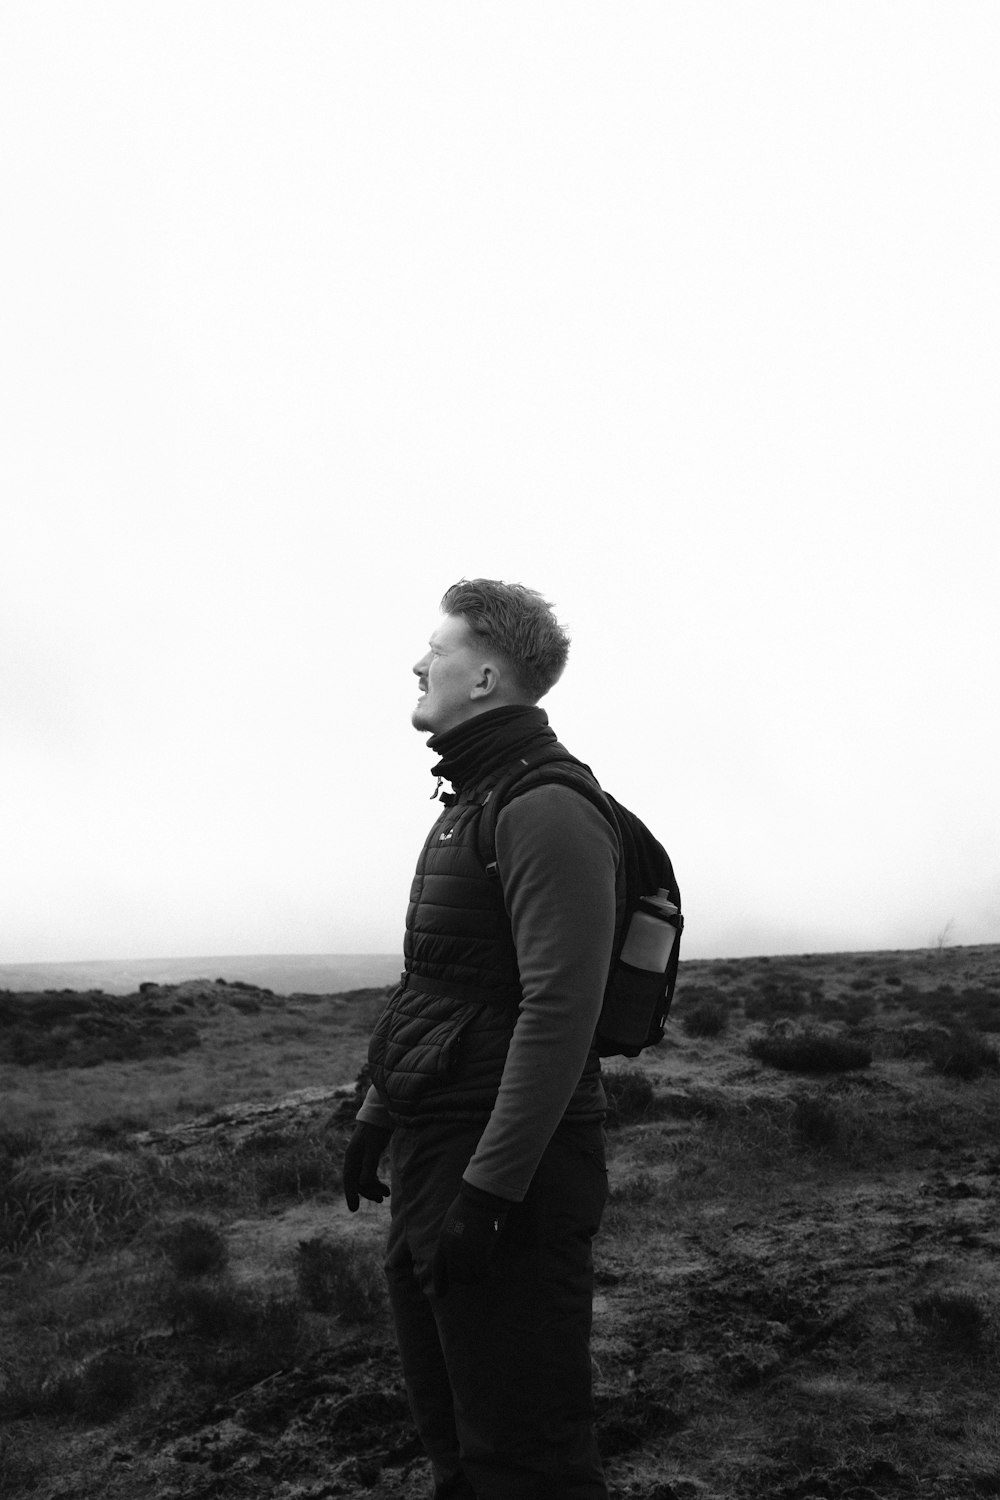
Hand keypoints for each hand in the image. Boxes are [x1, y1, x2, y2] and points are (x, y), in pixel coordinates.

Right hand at [342, 1122, 392, 1210]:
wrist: (381, 1114)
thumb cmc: (376, 1129)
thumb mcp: (373, 1147)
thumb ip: (368, 1164)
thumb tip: (362, 1184)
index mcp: (352, 1156)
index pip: (349, 1178)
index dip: (351, 1194)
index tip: (353, 1209)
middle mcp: (354, 1158)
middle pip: (357, 1181)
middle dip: (368, 1192)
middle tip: (381, 1200)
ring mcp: (361, 1157)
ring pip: (364, 1179)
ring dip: (374, 1188)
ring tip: (387, 1194)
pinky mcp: (369, 1156)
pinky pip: (370, 1174)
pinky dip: (376, 1181)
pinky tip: (385, 1188)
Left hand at [432, 1182, 509, 1296]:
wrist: (481, 1198)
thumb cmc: (470, 1205)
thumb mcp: (453, 1222)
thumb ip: (453, 1238)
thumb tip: (460, 1251)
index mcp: (443, 1241)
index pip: (438, 1267)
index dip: (439, 1283)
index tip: (440, 1295)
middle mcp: (451, 1251)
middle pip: (455, 1275)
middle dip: (464, 1278)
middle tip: (474, 1276)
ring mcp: (464, 1254)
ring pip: (469, 1276)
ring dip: (476, 1276)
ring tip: (484, 1271)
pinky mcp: (479, 1255)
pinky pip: (482, 1272)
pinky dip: (487, 1272)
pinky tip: (491, 1269)